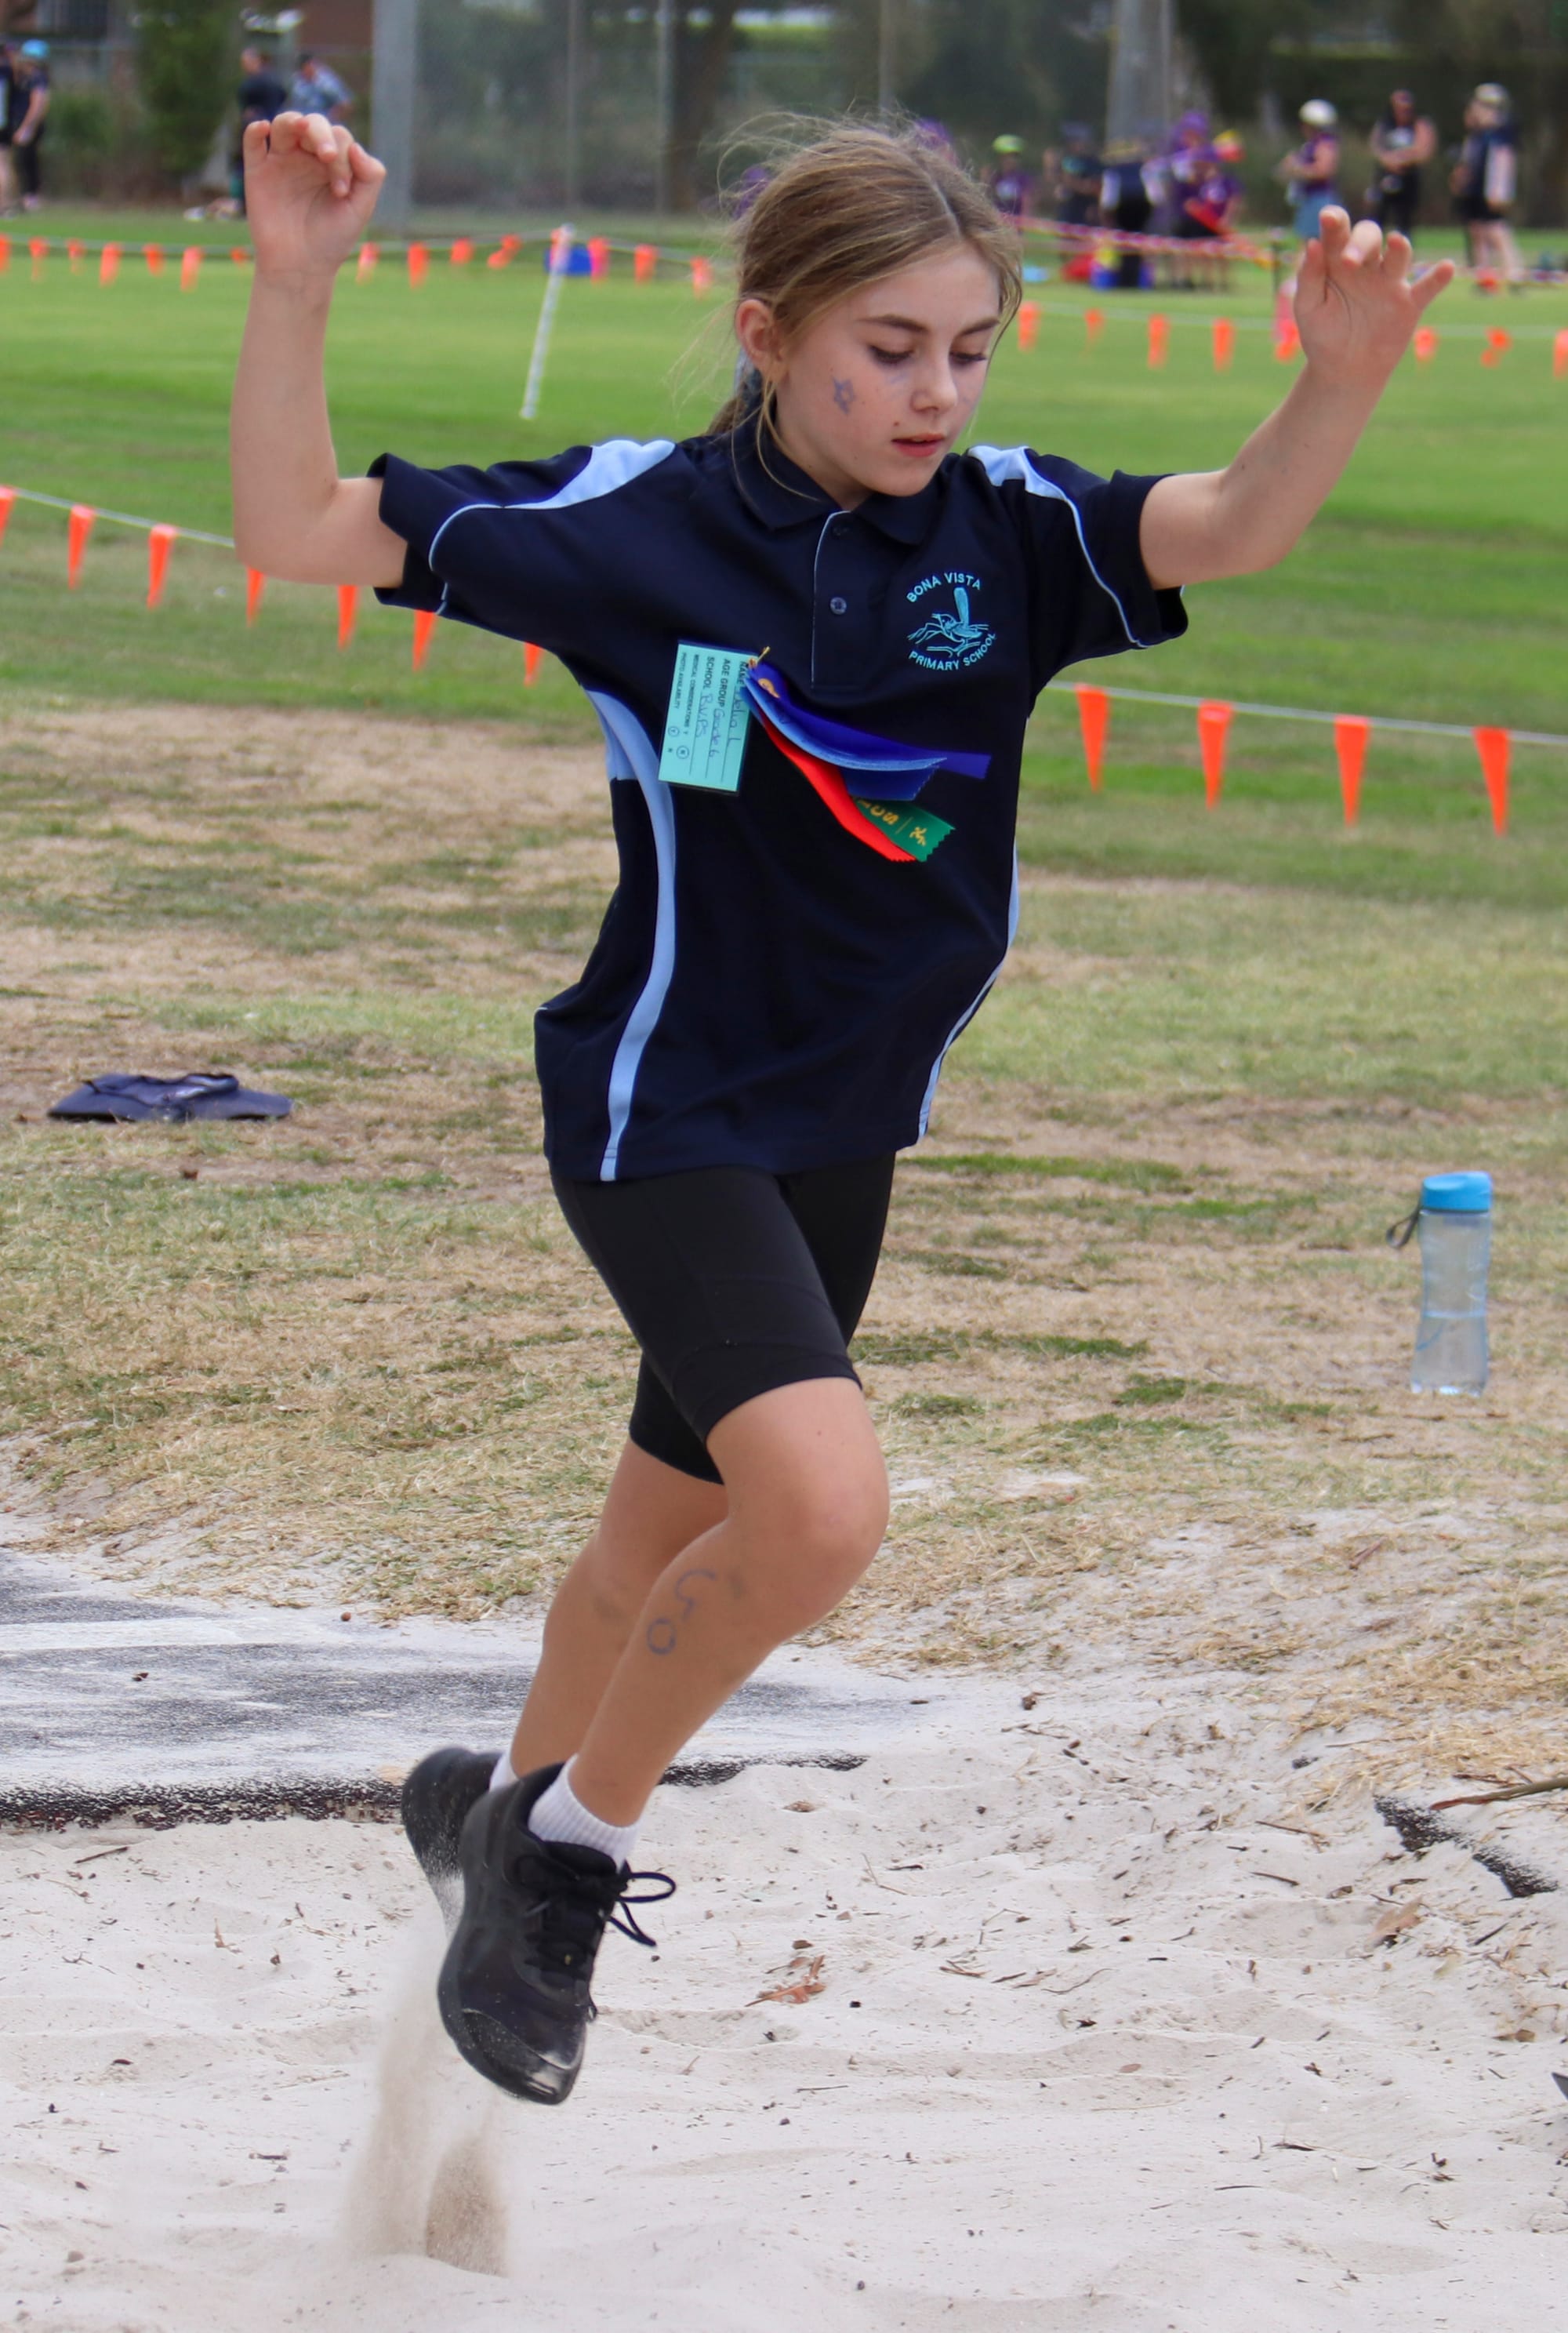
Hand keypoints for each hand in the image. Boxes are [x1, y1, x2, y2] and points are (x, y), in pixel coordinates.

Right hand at [243, 111, 383, 282]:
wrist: (301, 266)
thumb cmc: (332, 239)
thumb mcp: (360, 209)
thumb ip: (370, 177)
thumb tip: (356, 146)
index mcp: (332, 163)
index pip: (339, 138)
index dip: (343, 156)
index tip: (341, 190)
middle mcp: (307, 157)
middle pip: (314, 124)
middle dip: (322, 135)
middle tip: (327, 158)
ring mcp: (281, 161)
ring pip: (285, 124)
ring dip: (294, 122)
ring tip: (302, 129)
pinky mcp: (258, 171)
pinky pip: (252, 142)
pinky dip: (255, 130)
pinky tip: (263, 128)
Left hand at [1295, 208, 1452, 386]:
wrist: (1343, 371)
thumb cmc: (1322, 335)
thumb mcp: (1307, 308)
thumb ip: (1308, 277)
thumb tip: (1311, 243)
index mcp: (1337, 261)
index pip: (1338, 232)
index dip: (1335, 221)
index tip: (1328, 218)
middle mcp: (1366, 265)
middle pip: (1369, 235)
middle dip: (1361, 242)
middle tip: (1349, 262)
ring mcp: (1389, 282)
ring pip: (1399, 253)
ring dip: (1398, 247)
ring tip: (1396, 242)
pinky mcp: (1409, 304)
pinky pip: (1427, 287)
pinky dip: (1438, 278)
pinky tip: (1446, 268)